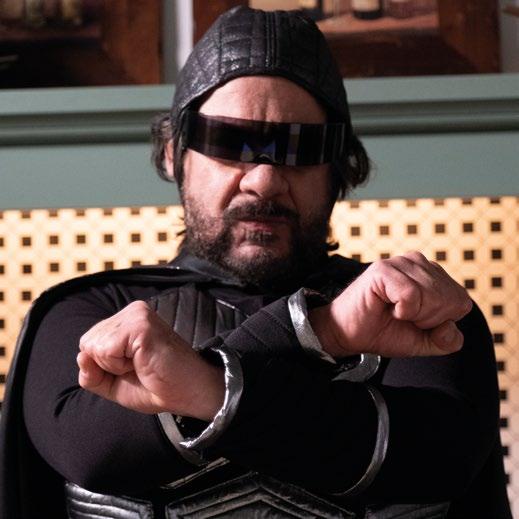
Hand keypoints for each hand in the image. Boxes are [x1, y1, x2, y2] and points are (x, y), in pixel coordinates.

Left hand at [77, 301, 224, 419]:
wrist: (187, 393)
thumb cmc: (157, 386)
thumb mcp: (114, 383)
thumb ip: (91, 373)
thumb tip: (81, 356)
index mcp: (127, 320)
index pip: (88, 343)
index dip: (103, 366)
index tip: (133, 369)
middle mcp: (131, 311)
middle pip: (87, 343)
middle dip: (107, 365)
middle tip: (139, 367)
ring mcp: (137, 315)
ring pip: (93, 346)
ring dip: (114, 366)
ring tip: (142, 364)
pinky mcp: (140, 324)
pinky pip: (106, 350)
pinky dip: (118, 365)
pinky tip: (142, 362)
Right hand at [309, 252, 471, 357]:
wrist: (348, 334)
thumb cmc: (384, 331)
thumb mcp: (423, 341)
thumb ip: (447, 340)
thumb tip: (450, 327)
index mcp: (432, 275)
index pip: (461, 301)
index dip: (440, 321)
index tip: (415, 321)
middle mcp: (419, 263)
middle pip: (450, 299)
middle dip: (428, 319)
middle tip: (402, 317)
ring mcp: (400, 263)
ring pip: (432, 296)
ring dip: (413, 315)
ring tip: (394, 310)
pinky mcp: (383, 269)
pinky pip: (411, 295)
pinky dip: (402, 310)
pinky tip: (387, 306)